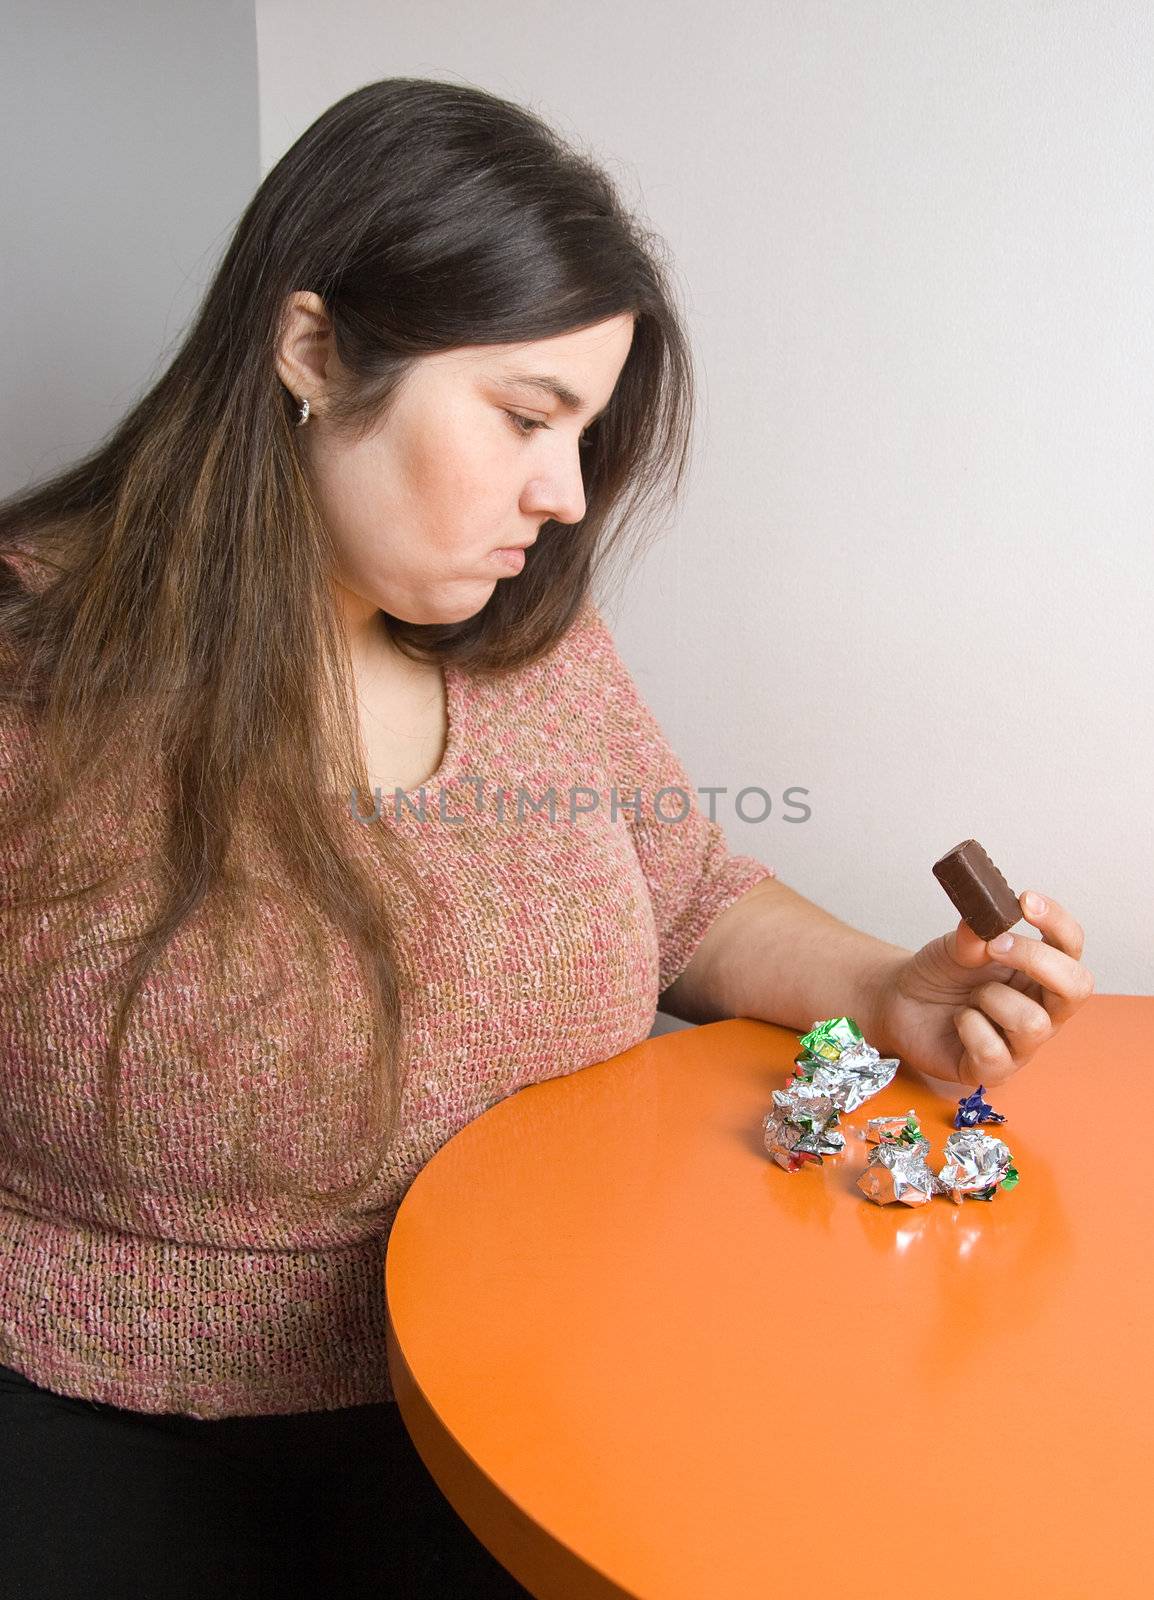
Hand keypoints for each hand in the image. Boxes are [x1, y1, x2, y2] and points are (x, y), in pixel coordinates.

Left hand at [869, 892, 1093, 1085]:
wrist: (900, 1001)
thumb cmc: (940, 974)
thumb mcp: (955, 946)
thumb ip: (974, 936)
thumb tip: (987, 928)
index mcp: (1041, 972)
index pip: (1071, 946)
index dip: (1056, 922)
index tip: (1025, 900)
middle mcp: (1042, 1008)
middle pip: (1076, 987)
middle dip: (1036, 960)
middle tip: (995, 946)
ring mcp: (1023, 1043)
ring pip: (1033, 1022)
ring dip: (992, 999)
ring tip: (970, 998)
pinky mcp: (995, 1070)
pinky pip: (994, 1051)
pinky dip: (969, 1028)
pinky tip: (959, 1022)